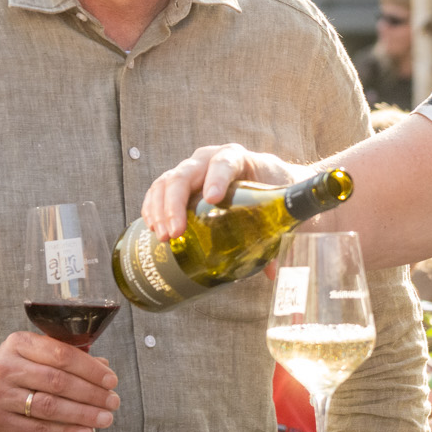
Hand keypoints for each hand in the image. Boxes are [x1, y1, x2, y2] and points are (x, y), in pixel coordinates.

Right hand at [0, 331, 120, 431]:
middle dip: (92, 393)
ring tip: (105, 418)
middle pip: (58, 381)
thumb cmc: (13, 374)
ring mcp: (0, 396)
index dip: (90, 368)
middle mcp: (6, 368)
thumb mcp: (34, 356)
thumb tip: (104, 366)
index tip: (111, 380)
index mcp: (18, 344)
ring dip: (83, 414)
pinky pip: (39, 430)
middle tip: (113, 401)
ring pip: (50, 407)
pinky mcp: (0, 422)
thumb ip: (67, 358)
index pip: (61, 354)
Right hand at [140, 143, 305, 241]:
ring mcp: (192, 169)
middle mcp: (210, 159)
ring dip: (160, 210)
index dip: (216, 179)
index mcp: (237, 159)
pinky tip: (152, 227)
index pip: (224, 163)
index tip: (212, 199)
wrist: (266, 175)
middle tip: (175, 234)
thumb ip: (279, 233)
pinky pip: (158, 190)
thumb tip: (272, 272)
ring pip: (166, 182)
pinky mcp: (180, 182)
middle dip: (176, 204)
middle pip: (185, 174)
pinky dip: (152, 208)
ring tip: (163, 237)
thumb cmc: (272, 186)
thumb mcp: (279, 202)